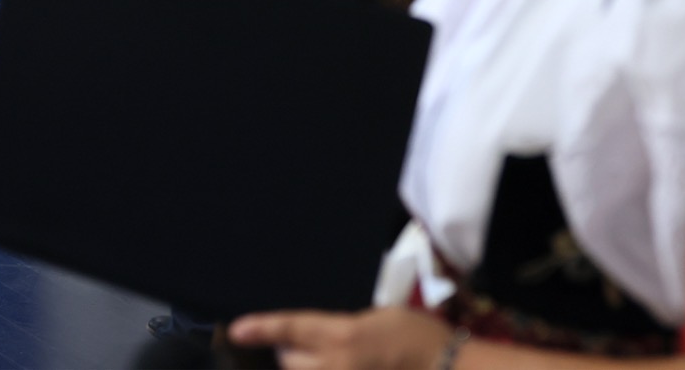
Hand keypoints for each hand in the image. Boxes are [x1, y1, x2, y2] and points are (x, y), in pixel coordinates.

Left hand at [227, 306, 449, 369]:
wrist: (449, 368)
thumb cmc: (417, 337)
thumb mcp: (377, 318)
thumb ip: (342, 330)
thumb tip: (319, 339)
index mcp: (342, 335)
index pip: (290, 329)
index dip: (260, 328)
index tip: (235, 330)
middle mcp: (335, 365)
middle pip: (288, 363)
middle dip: (291, 355)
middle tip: (304, 349)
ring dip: (305, 369)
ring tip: (325, 360)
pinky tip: (332, 365)